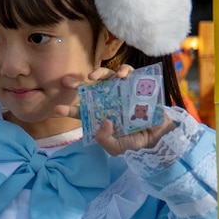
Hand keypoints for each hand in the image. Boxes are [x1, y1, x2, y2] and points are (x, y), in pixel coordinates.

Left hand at [55, 62, 175, 156]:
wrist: (161, 135)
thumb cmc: (136, 141)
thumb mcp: (118, 147)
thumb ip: (106, 140)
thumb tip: (102, 123)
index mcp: (101, 116)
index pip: (82, 112)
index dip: (69, 110)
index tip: (57, 109)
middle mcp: (109, 101)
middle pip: (90, 90)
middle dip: (77, 84)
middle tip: (66, 81)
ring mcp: (122, 91)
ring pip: (107, 77)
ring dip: (99, 73)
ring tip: (92, 76)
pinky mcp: (137, 84)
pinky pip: (129, 73)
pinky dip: (125, 70)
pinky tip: (121, 75)